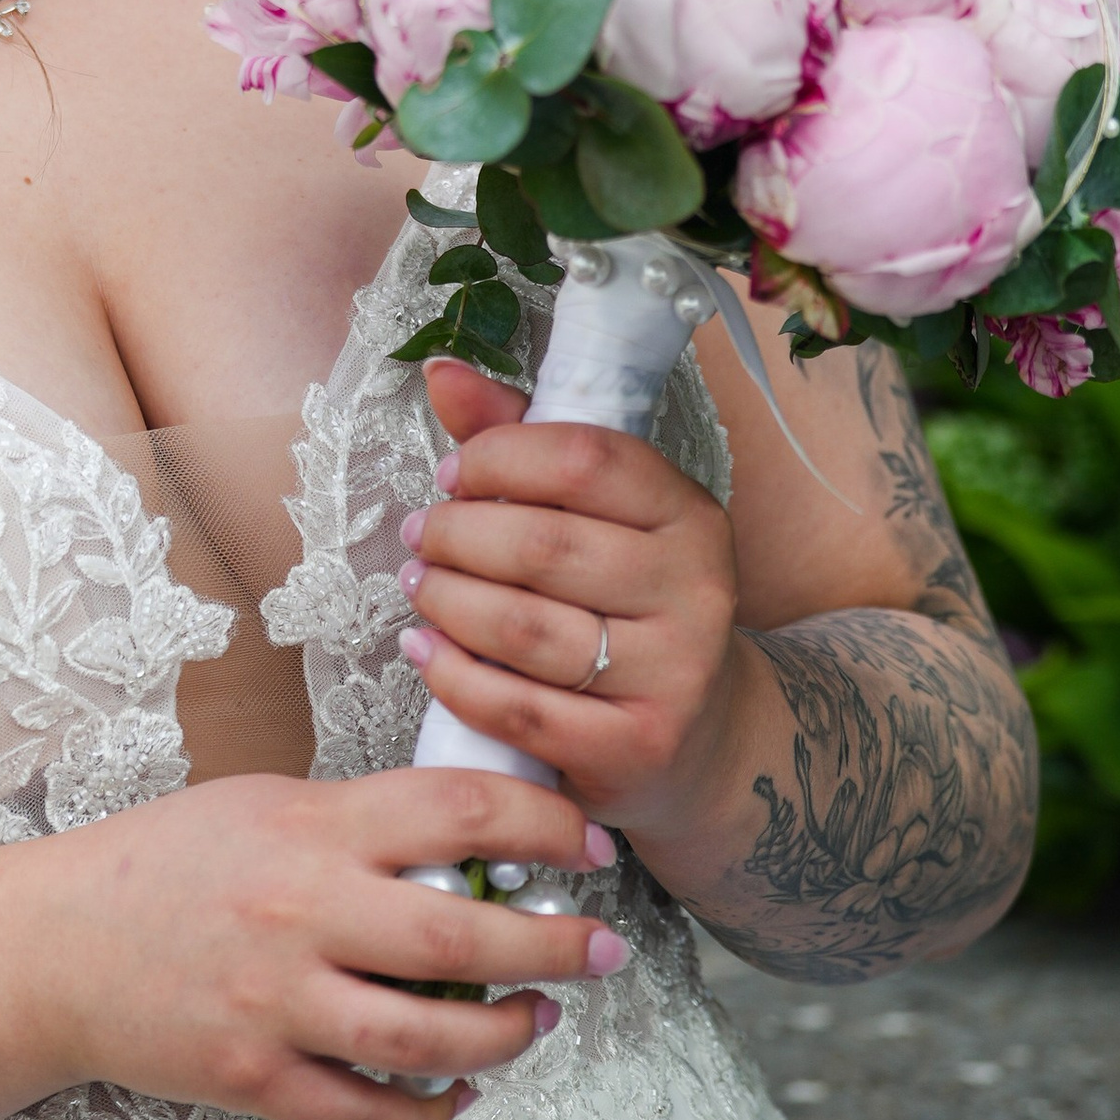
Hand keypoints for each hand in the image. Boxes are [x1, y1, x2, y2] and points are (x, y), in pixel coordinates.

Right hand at [40, 762, 626, 1119]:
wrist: (53, 947)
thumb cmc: (165, 862)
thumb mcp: (263, 805)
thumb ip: (360, 824)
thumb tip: (475, 844)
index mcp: (310, 828)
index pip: (459, 813)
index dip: (546, 829)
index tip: (591, 849)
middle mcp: (300, 914)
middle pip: (464, 938)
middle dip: (556, 947)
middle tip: (602, 950)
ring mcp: (276, 1005)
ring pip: (429, 1041)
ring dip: (507, 1037)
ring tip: (539, 1022)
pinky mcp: (255, 1080)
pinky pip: (368, 1117)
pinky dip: (430, 1115)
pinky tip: (460, 1094)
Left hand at [400, 358, 748, 858]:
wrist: (702, 736)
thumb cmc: (627, 605)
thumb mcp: (598, 517)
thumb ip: (522, 439)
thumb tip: (441, 371)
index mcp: (690, 515)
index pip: (584, 459)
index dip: (498, 457)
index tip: (454, 475)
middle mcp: (696, 591)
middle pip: (542, 545)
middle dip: (455, 535)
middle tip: (419, 535)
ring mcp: (672, 675)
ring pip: (523, 628)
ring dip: (445, 601)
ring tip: (418, 585)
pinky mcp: (634, 748)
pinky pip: (517, 708)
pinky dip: (452, 675)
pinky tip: (424, 649)